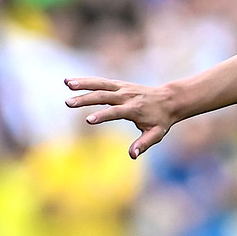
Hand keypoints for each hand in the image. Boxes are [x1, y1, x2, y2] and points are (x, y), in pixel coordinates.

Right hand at [64, 77, 182, 158]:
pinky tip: (68, 81)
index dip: (103, 116)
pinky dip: (85, 80)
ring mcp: (122, 88)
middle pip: (104, 96)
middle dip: (85, 99)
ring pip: (100, 84)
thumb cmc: (161, 120)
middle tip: (68, 103)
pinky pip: (100, 81)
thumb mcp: (157, 134)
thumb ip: (144, 143)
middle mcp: (127, 96)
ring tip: (66, 84)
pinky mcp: (119, 84)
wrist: (170, 100)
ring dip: (82, 83)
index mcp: (135, 109)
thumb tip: (132, 155)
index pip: (116, 112)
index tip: (88, 120)